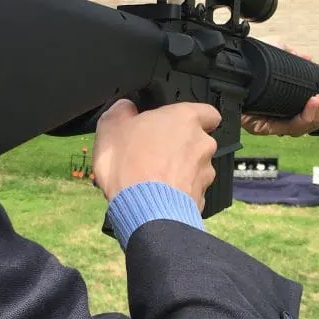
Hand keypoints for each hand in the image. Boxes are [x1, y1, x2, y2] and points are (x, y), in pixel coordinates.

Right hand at [93, 99, 219, 210]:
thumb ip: (121, 111)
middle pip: (198, 141)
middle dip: (181, 147)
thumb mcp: (110, 127)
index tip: (179, 124)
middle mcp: (201, 143)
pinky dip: (178, 193)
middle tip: (155, 154)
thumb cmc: (130, 165)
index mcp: (185, 118)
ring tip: (153, 178)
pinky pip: (190, 191)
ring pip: (195, 167)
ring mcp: (204, 172)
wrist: (144, 209)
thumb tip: (125, 108)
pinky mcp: (200, 197)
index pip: (208, 112)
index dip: (195, 118)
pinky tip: (158, 196)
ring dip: (180, 171)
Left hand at [241, 37, 318, 136]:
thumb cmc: (247, 61)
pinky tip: (307, 107)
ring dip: (312, 116)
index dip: (317, 112)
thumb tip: (306, 57)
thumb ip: (290, 54)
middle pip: (301, 126)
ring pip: (295, 129)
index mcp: (277, 106)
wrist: (229, 58)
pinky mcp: (256, 125)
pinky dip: (298, 120)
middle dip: (318, 114)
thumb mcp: (271, 52)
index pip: (301, 117)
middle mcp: (271, 117)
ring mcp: (264, 122)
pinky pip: (280, 128)